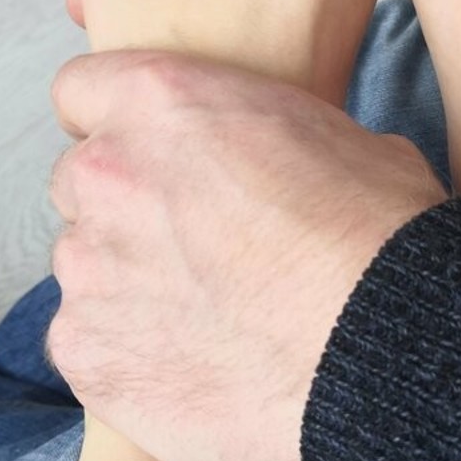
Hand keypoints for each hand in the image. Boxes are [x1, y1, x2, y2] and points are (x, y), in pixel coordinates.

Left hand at [48, 51, 445, 460]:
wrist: (380, 349)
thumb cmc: (378, 235)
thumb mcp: (343, 137)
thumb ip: (268, 138)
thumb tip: (281, 164)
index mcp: (159, 102)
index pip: (82, 91)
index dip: (119, 125)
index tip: (154, 156)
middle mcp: (105, 176)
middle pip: (80, 182)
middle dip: (126, 208)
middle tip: (197, 248)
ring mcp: (87, 270)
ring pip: (87, 268)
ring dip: (130, 284)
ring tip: (210, 320)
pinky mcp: (86, 354)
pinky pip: (89, 345)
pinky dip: (130, 357)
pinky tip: (198, 369)